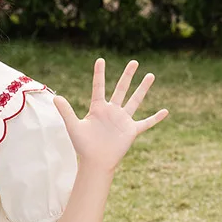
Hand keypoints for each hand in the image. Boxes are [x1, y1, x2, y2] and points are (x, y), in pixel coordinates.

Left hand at [54, 58, 168, 171]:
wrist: (95, 161)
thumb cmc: (83, 145)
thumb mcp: (73, 126)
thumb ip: (66, 111)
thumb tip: (55, 97)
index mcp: (98, 108)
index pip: (99, 87)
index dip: (99, 74)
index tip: (100, 60)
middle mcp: (112, 111)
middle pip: (121, 89)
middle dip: (127, 76)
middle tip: (134, 62)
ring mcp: (123, 120)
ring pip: (135, 100)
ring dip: (143, 88)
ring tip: (150, 75)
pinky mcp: (131, 130)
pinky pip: (146, 123)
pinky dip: (156, 118)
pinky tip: (165, 111)